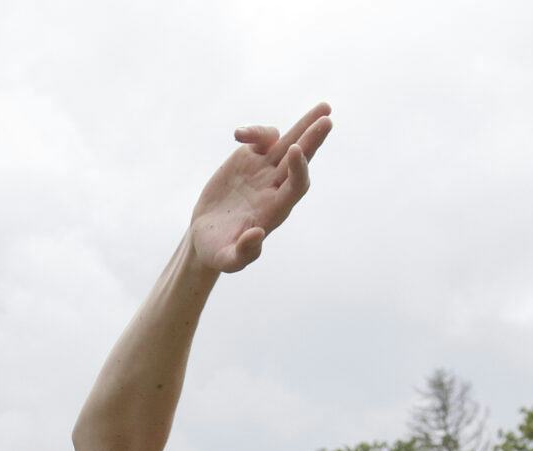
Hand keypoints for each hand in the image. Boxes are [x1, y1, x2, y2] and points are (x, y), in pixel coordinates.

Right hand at [185, 103, 332, 274]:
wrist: (205, 236)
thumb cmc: (218, 252)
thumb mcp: (227, 260)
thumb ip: (244, 253)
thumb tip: (258, 234)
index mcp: (275, 210)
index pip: (296, 186)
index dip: (299, 168)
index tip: (294, 151)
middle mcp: (274, 188)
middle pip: (300, 160)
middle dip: (314, 140)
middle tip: (327, 120)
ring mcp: (264, 172)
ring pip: (288, 144)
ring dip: (304, 126)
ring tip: (324, 107)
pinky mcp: (249, 160)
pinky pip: (262, 140)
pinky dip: (256, 132)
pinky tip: (239, 135)